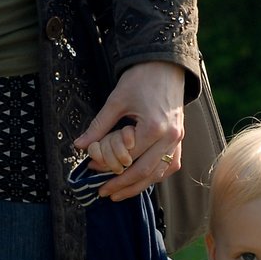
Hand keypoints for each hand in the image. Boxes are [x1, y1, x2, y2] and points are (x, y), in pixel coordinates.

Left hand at [75, 61, 185, 200]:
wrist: (165, 65)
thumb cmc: (141, 79)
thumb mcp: (116, 101)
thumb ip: (99, 126)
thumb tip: (80, 146)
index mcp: (155, 127)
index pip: (128, 157)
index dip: (108, 166)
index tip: (92, 169)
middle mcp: (170, 137)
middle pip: (144, 171)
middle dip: (122, 185)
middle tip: (104, 192)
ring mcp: (178, 139)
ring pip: (159, 173)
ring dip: (139, 186)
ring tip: (119, 194)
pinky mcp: (180, 138)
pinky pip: (170, 165)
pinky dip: (156, 176)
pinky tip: (141, 182)